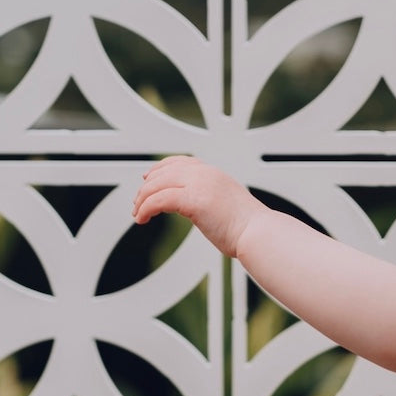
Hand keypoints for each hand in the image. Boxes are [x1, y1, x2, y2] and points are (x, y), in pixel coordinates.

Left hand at [132, 156, 263, 257]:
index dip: (160, 168)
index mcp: (214, 173)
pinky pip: (159, 200)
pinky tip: (142, 218)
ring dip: (142, 200)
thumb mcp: (227, 204)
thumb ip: (211, 199)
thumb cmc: (248, 228)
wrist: (259, 234)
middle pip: (164, 172)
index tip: (147, 178)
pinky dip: (146, 208)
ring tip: (138, 214)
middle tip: (137, 203)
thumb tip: (199, 209)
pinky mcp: (193, 199)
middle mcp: (205, 174)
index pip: (181, 162)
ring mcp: (200, 184)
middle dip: (146, 188)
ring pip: (157, 185)